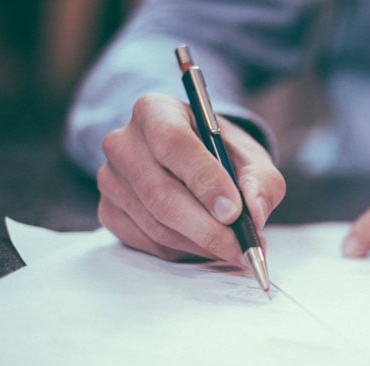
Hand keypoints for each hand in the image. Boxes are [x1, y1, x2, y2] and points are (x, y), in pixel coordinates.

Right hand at [97, 93, 284, 262]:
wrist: (196, 163)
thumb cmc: (222, 155)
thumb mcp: (251, 158)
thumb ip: (260, 181)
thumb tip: (254, 214)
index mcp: (155, 111)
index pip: (173, 143)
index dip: (205, 180)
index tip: (234, 211)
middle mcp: (123, 142)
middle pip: (161, 194)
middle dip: (208, 228)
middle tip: (242, 247)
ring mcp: (110, 179)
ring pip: (156, 224)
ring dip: (201, 244)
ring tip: (234, 249)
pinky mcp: (109, 211)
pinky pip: (148, 242)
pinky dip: (183, 251)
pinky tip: (207, 246)